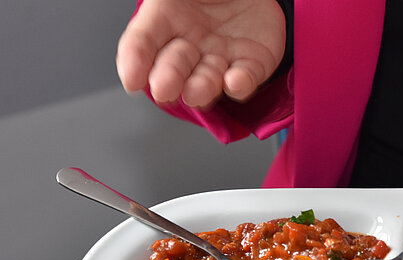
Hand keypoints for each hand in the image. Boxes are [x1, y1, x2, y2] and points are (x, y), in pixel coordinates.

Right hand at [116, 0, 285, 106]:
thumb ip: (159, 5)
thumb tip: (138, 37)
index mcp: (166, 21)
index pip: (144, 43)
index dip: (135, 62)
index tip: (132, 81)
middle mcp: (191, 46)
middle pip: (174, 69)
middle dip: (169, 80)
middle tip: (164, 89)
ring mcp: (222, 58)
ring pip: (208, 81)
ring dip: (202, 89)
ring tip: (195, 92)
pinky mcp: (253, 64)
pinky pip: (246, 79)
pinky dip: (240, 84)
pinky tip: (233, 81)